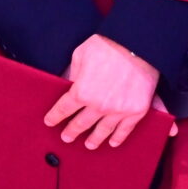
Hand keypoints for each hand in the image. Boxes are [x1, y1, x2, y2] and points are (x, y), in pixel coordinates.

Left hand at [45, 34, 167, 150]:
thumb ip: (73, 74)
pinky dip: (118, 138)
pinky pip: (125, 130)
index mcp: (81, 92)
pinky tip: (113, 142)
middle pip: (81, 124)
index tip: (50, 122)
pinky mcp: (136, 111)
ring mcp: (118, 111)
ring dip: (94, 139)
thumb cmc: (107, 45)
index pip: (63, 110)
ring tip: (89, 144)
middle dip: (71, 131)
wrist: (137, 43)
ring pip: (102, 131)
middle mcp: (98, 106)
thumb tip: (69, 85)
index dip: (55, 117)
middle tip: (67, 137)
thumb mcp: (80, 55)